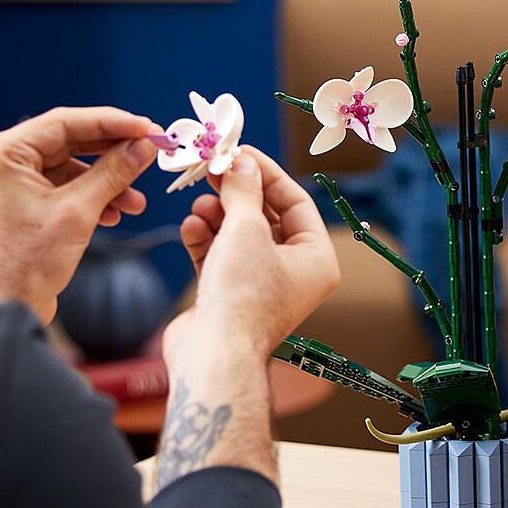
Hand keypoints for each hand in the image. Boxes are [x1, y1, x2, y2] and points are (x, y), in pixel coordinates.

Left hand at [0, 106, 159, 321]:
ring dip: (109, 180)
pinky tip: (116, 212)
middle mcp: (3, 162)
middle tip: (150, 152)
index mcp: (2, 154)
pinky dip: (95, 195)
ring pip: (74, 166)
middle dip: (114, 152)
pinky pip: (68, 185)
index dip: (113, 122)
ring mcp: (13, 183)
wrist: (6, 307)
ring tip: (136, 201)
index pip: (66, 122)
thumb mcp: (79, 211)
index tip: (148, 127)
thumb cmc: (25, 263)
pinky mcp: (25, 202)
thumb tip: (145, 146)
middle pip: (71, 141)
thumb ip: (115, 171)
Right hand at [167, 146, 339, 357]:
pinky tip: (191, 227)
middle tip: (213, 169)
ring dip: (217, 216)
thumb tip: (242, 161)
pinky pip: (220, 256)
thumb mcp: (246, 229)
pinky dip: (205, 239)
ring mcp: (260, 285)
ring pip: (239, 235)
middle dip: (237, 193)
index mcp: (316, 259)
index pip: (296, 203)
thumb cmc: (242, 294)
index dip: (268, 174)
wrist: (212, 356)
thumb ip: (244, 190)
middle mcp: (294, 273)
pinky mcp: (229, 295)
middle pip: (265, 217)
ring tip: (199, 204)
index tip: (241, 151)